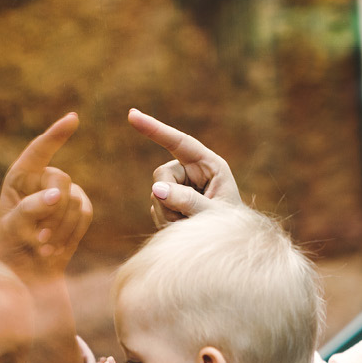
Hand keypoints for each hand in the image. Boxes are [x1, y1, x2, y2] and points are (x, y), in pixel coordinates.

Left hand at [0, 113, 92, 280]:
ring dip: (59, 229)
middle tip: (39, 239)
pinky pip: (84, 214)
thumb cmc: (16, 246)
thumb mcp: (14, 228)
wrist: (34, 271)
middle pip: (61, 181)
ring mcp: (66, 192)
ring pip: (74, 201)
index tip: (73, 119)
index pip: (39, 151)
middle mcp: (44, 179)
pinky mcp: (81, 207)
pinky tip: (57, 247)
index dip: (56, 134)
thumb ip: (32, 209)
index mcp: (20, 177)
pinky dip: (71, 233)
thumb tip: (59, 194)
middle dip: (53, 211)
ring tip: (44, 248)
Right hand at [127, 108, 241, 226]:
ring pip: (156, 194)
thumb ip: (188, 201)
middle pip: (161, 175)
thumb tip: (157, 188)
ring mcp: (179, 186)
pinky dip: (167, 222)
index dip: (156, 129)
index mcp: (209, 165)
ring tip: (191, 225)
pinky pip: (156, 209)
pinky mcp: (170, 201)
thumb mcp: (214, 215)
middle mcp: (192, 171)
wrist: (228, 247)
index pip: (180, 143)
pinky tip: (183, 227)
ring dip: (169, 215)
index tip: (132, 115)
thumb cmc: (229, 227)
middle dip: (168, 199)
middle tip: (187, 218)